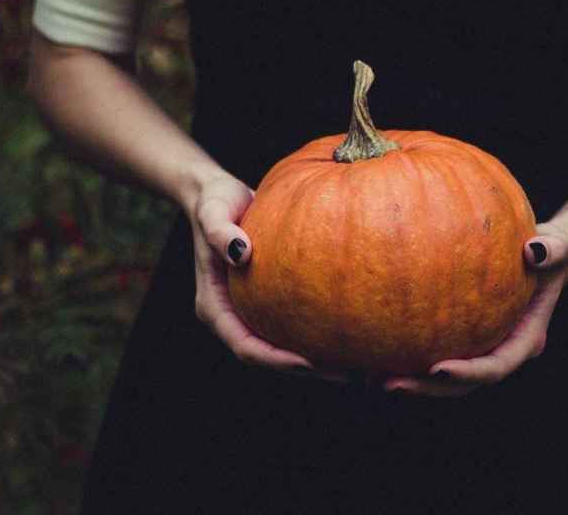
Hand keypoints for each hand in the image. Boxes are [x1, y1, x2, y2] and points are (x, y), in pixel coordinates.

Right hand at [189, 174, 346, 382]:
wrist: (218, 195)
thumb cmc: (214, 202)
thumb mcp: (213, 212)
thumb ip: (220, 232)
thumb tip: (241, 253)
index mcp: (214, 307)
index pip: (245, 347)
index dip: (275, 360)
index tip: (308, 362)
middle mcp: (232, 315)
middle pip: (267, 356)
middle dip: (303, 368)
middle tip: (345, 373)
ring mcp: (249, 310)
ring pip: (281, 345)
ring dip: (314, 358)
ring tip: (354, 362)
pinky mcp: (267, 300)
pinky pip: (292, 323)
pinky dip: (315, 332)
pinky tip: (348, 329)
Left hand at [382, 223, 567, 396]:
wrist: (536, 257)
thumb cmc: (546, 250)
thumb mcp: (558, 246)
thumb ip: (553, 250)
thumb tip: (534, 251)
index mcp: (523, 341)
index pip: (495, 367)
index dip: (468, 374)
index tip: (438, 369)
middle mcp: (497, 352)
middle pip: (462, 386)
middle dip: (426, 389)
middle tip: (390, 384)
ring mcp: (476, 349)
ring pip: (441, 378)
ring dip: (408, 381)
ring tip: (369, 377)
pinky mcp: (456, 339)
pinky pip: (428, 351)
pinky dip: (402, 355)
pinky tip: (368, 349)